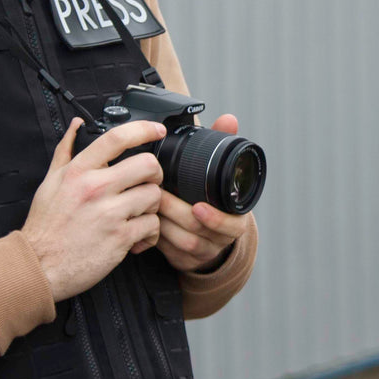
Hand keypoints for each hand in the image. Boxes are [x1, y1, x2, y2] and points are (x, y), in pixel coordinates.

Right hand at [21, 117, 165, 300]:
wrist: (39, 264)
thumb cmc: (46, 224)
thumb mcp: (50, 181)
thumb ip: (65, 150)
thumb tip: (76, 125)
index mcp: (78, 170)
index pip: (116, 138)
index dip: (143, 129)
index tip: (157, 130)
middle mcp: (95, 187)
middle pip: (147, 165)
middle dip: (153, 174)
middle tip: (146, 183)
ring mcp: (109, 213)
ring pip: (154, 195)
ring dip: (152, 205)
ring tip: (139, 213)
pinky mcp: (120, 238)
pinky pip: (152, 226)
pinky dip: (150, 232)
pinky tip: (137, 236)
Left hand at [153, 113, 252, 271]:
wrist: (206, 228)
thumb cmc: (209, 193)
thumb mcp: (216, 171)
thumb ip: (221, 145)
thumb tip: (229, 119)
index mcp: (234, 218)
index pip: (232, 225)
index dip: (216, 219)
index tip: (198, 207)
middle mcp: (220, 239)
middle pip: (199, 232)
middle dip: (177, 213)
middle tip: (160, 195)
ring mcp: (202, 252)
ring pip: (181, 243)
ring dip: (163, 223)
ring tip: (149, 203)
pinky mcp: (182, 259)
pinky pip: (167, 251)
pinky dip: (155, 236)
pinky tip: (143, 218)